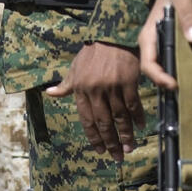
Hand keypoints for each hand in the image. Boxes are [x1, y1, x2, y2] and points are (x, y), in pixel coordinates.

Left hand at [46, 42, 145, 160]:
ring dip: (125, 135)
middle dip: (110, 142)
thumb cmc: (92, 52)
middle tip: (117, 156)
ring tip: (129, 148)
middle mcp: (95, 91)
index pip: (86, 120)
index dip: (94, 137)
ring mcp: (112, 87)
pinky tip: (141, 127)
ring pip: (119, 117)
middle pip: (103, 123)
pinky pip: (133, 105)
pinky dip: (137, 117)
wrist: (111, 34)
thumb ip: (66, 84)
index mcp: (81, 90)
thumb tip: (50, 93)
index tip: (100, 150)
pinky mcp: (128, 81)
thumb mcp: (75, 67)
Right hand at [138, 0, 191, 90]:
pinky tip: (190, 77)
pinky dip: (177, 72)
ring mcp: (158, 46)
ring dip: (171, 79)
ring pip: (161, 68)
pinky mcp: (168, 46)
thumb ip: (189, 16)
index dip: (158, 77)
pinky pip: (169, 63)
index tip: (173, 84)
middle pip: (153, 71)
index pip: (148, 63)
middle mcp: (150, 44)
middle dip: (165, 83)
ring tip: (187, 89)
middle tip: (183, 92)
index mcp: (148, 35)